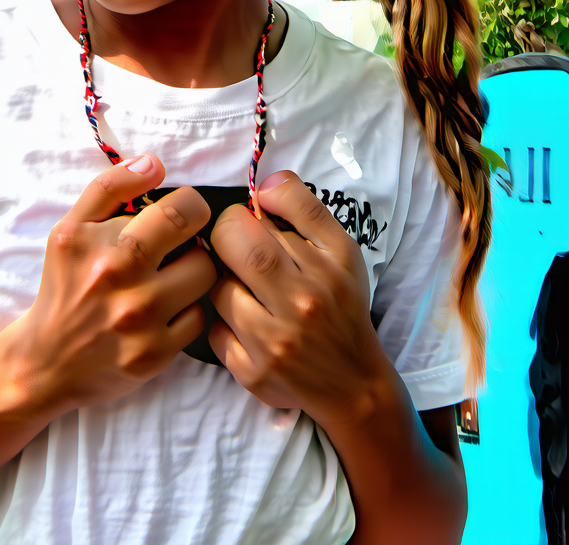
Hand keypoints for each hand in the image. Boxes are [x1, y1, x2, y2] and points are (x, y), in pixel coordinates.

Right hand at [12, 155, 216, 415]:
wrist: (45, 361)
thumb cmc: (64, 285)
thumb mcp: (71, 228)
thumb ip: (110, 188)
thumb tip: (155, 162)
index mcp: (101, 243)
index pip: (177, 208)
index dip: (188, 205)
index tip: (179, 211)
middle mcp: (120, 280)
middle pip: (198, 240)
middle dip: (196, 234)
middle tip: (181, 240)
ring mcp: (140, 321)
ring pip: (204, 275)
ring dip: (193, 270)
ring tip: (171, 274)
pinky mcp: (155, 355)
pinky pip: (198, 317)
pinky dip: (186, 310)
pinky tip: (165, 311)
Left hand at [208, 171, 388, 418]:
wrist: (353, 383)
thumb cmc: (340, 306)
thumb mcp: (340, 250)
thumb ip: (303, 208)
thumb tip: (263, 185)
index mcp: (328, 264)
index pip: (275, 211)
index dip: (251, 208)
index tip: (252, 218)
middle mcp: (305, 302)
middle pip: (241, 245)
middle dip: (226, 236)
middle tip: (234, 245)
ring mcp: (276, 342)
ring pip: (221, 289)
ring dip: (227, 284)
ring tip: (248, 291)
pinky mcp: (253, 373)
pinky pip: (215, 332)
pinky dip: (223, 325)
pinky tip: (246, 327)